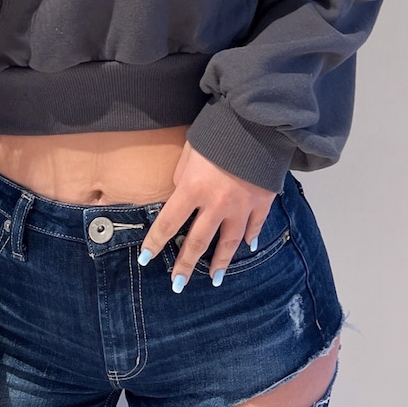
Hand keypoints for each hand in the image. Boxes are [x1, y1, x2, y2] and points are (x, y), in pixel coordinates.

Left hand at [137, 141, 276, 289]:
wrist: (256, 122)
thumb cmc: (218, 131)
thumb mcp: (190, 150)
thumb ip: (183, 175)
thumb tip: (180, 193)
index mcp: (193, 188)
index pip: (168, 223)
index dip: (155, 242)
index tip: (145, 258)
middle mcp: (216, 203)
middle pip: (197, 241)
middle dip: (185, 265)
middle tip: (177, 284)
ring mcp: (241, 206)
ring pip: (229, 243)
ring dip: (220, 263)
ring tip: (214, 279)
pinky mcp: (262, 201)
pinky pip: (254, 226)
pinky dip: (250, 238)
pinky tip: (247, 248)